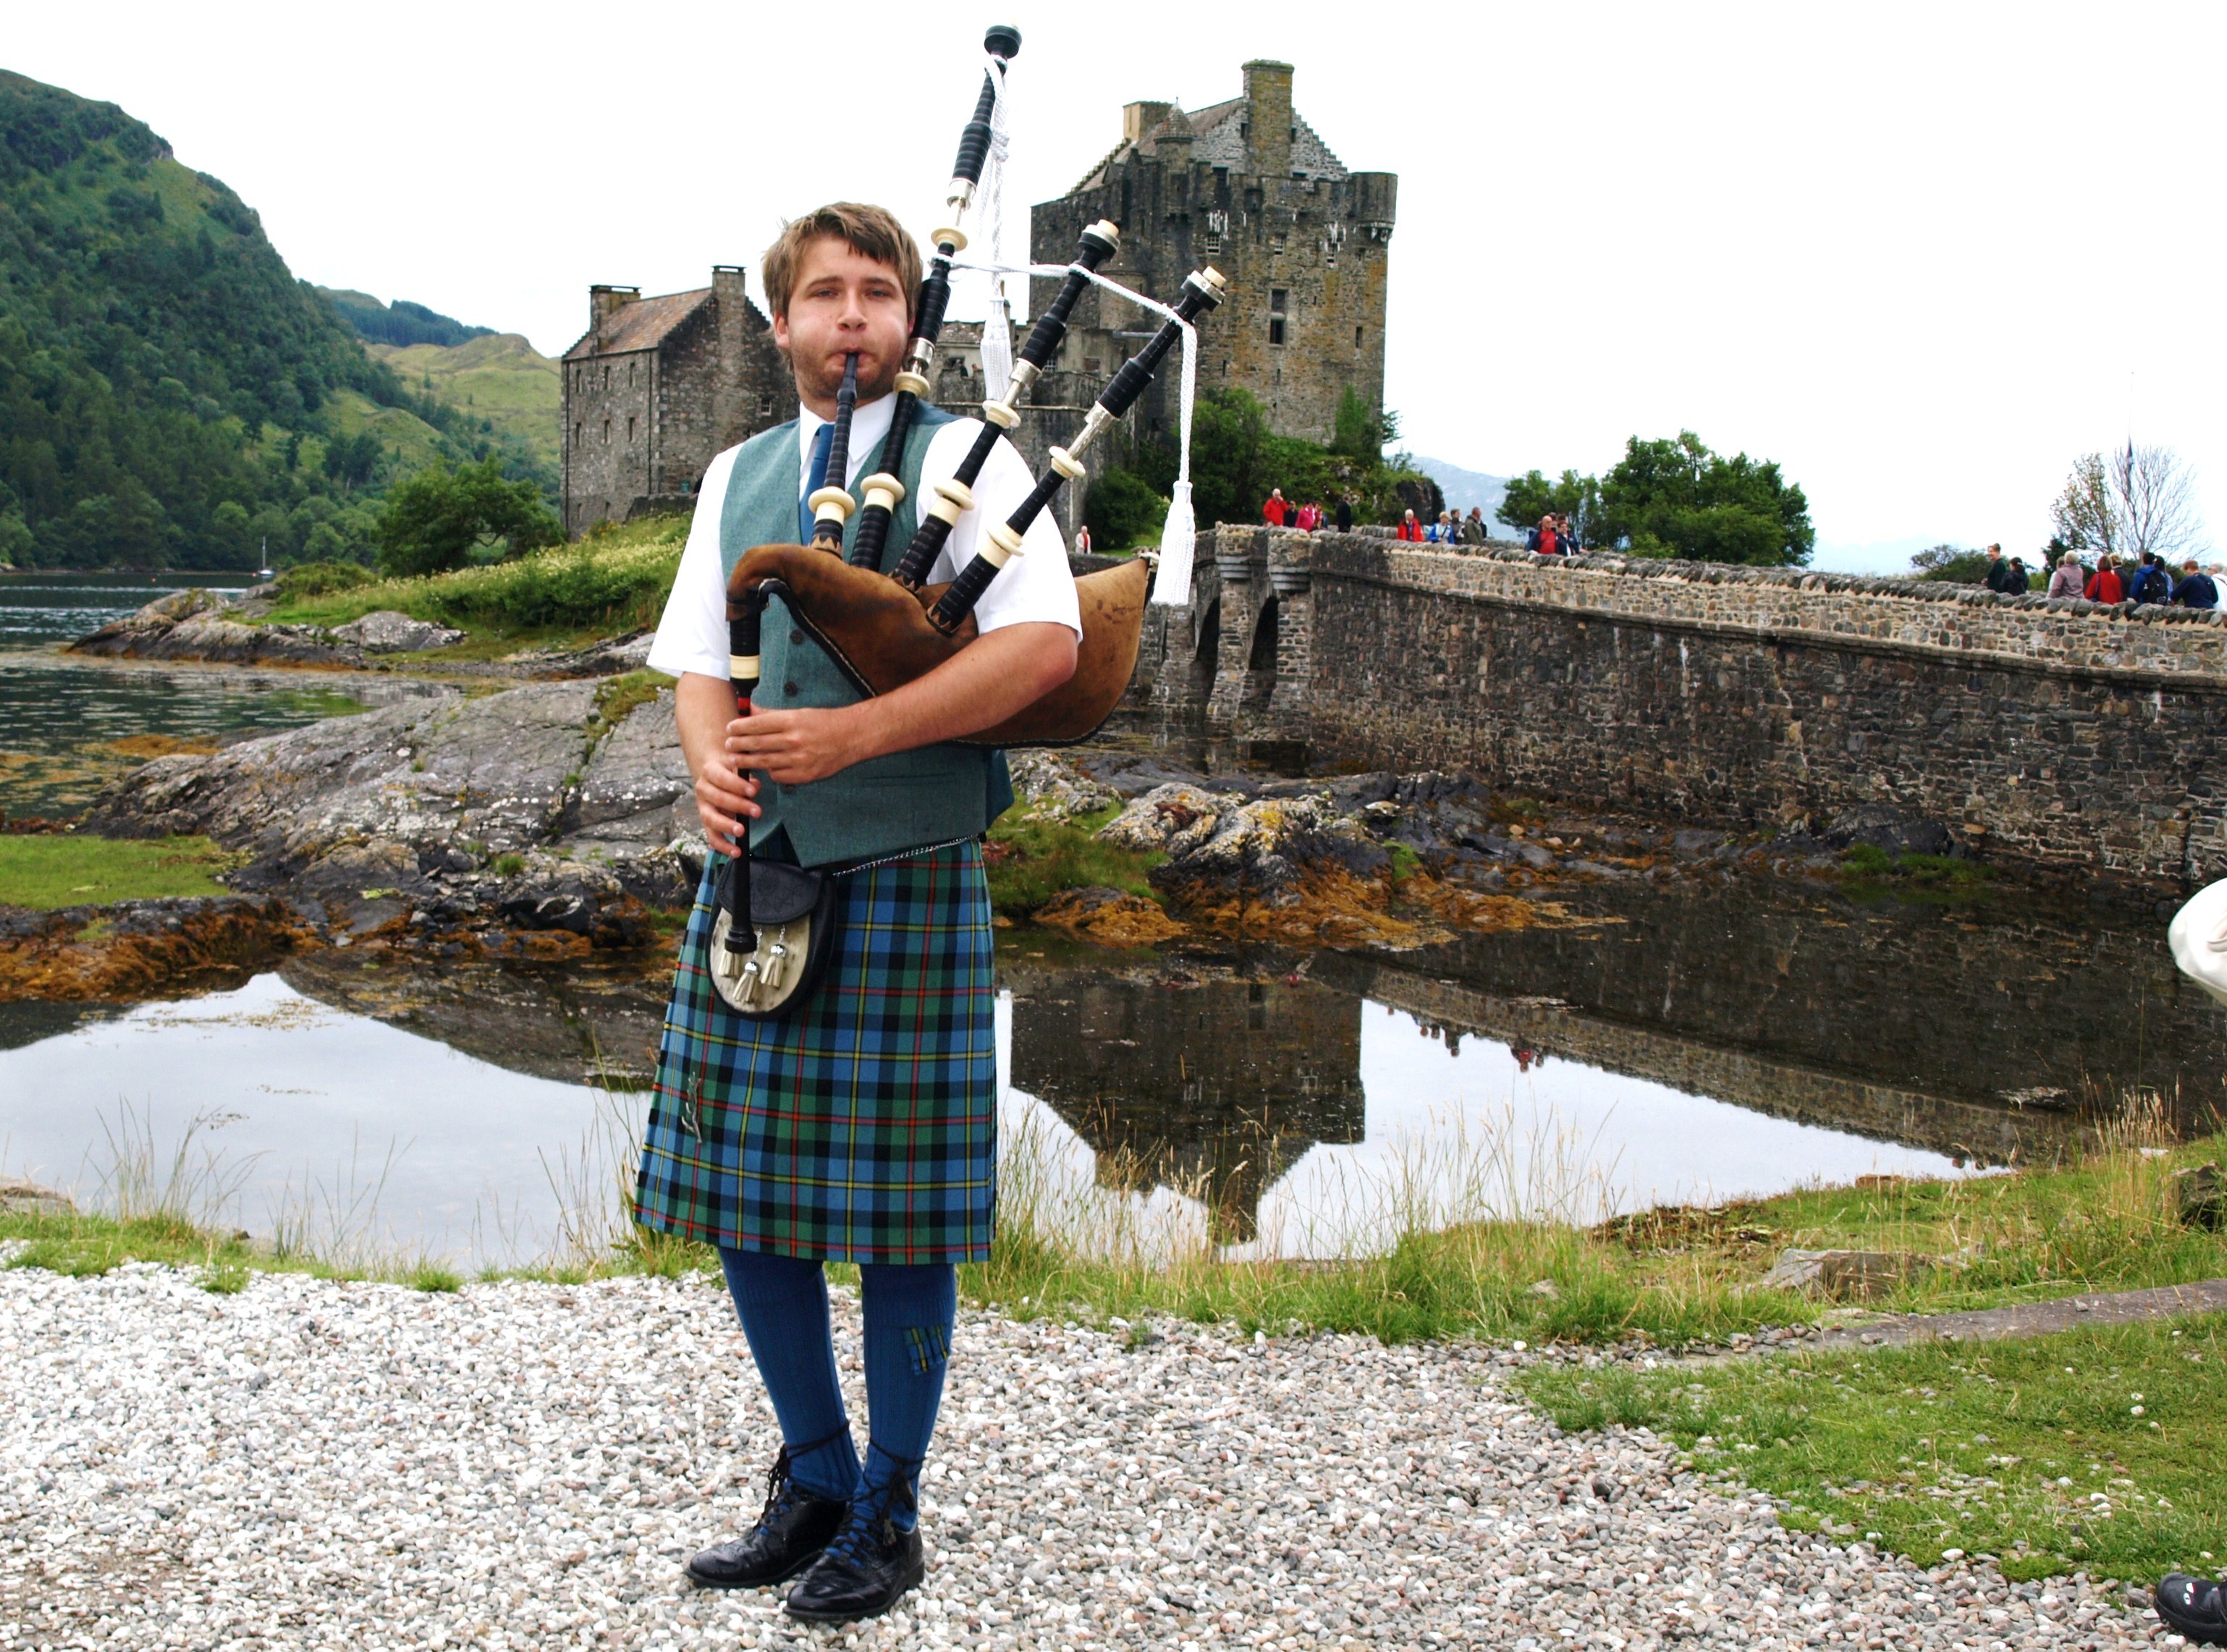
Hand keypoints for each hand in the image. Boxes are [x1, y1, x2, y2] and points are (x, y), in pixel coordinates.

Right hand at [694, 750, 759, 854]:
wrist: (714, 772)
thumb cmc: (730, 769)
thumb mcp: (738, 765)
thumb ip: (746, 774)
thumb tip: (755, 785)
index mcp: (710, 771)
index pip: (722, 778)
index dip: (737, 785)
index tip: (753, 791)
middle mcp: (703, 789)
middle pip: (718, 798)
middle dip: (738, 806)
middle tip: (757, 812)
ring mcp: (702, 807)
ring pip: (711, 819)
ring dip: (727, 826)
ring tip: (742, 832)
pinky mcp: (706, 822)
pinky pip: (712, 836)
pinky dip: (722, 846)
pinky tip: (735, 852)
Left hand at [724, 707, 869, 785]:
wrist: (851, 737)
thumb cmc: (823, 722)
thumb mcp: (798, 712)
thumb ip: (773, 715)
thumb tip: (750, 711)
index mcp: (791, 720)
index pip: (756, 724)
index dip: (739, 727)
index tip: (730, 729)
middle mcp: (794, 739)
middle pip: (757, 744)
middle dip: (738, 745)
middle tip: (728, 746)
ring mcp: (799, 759)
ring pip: (764, 762)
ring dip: (747, 761)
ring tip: (736, 760)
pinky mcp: (805, 774)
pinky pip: (778, 775)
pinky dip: (769, 772)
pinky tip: (765, 767)